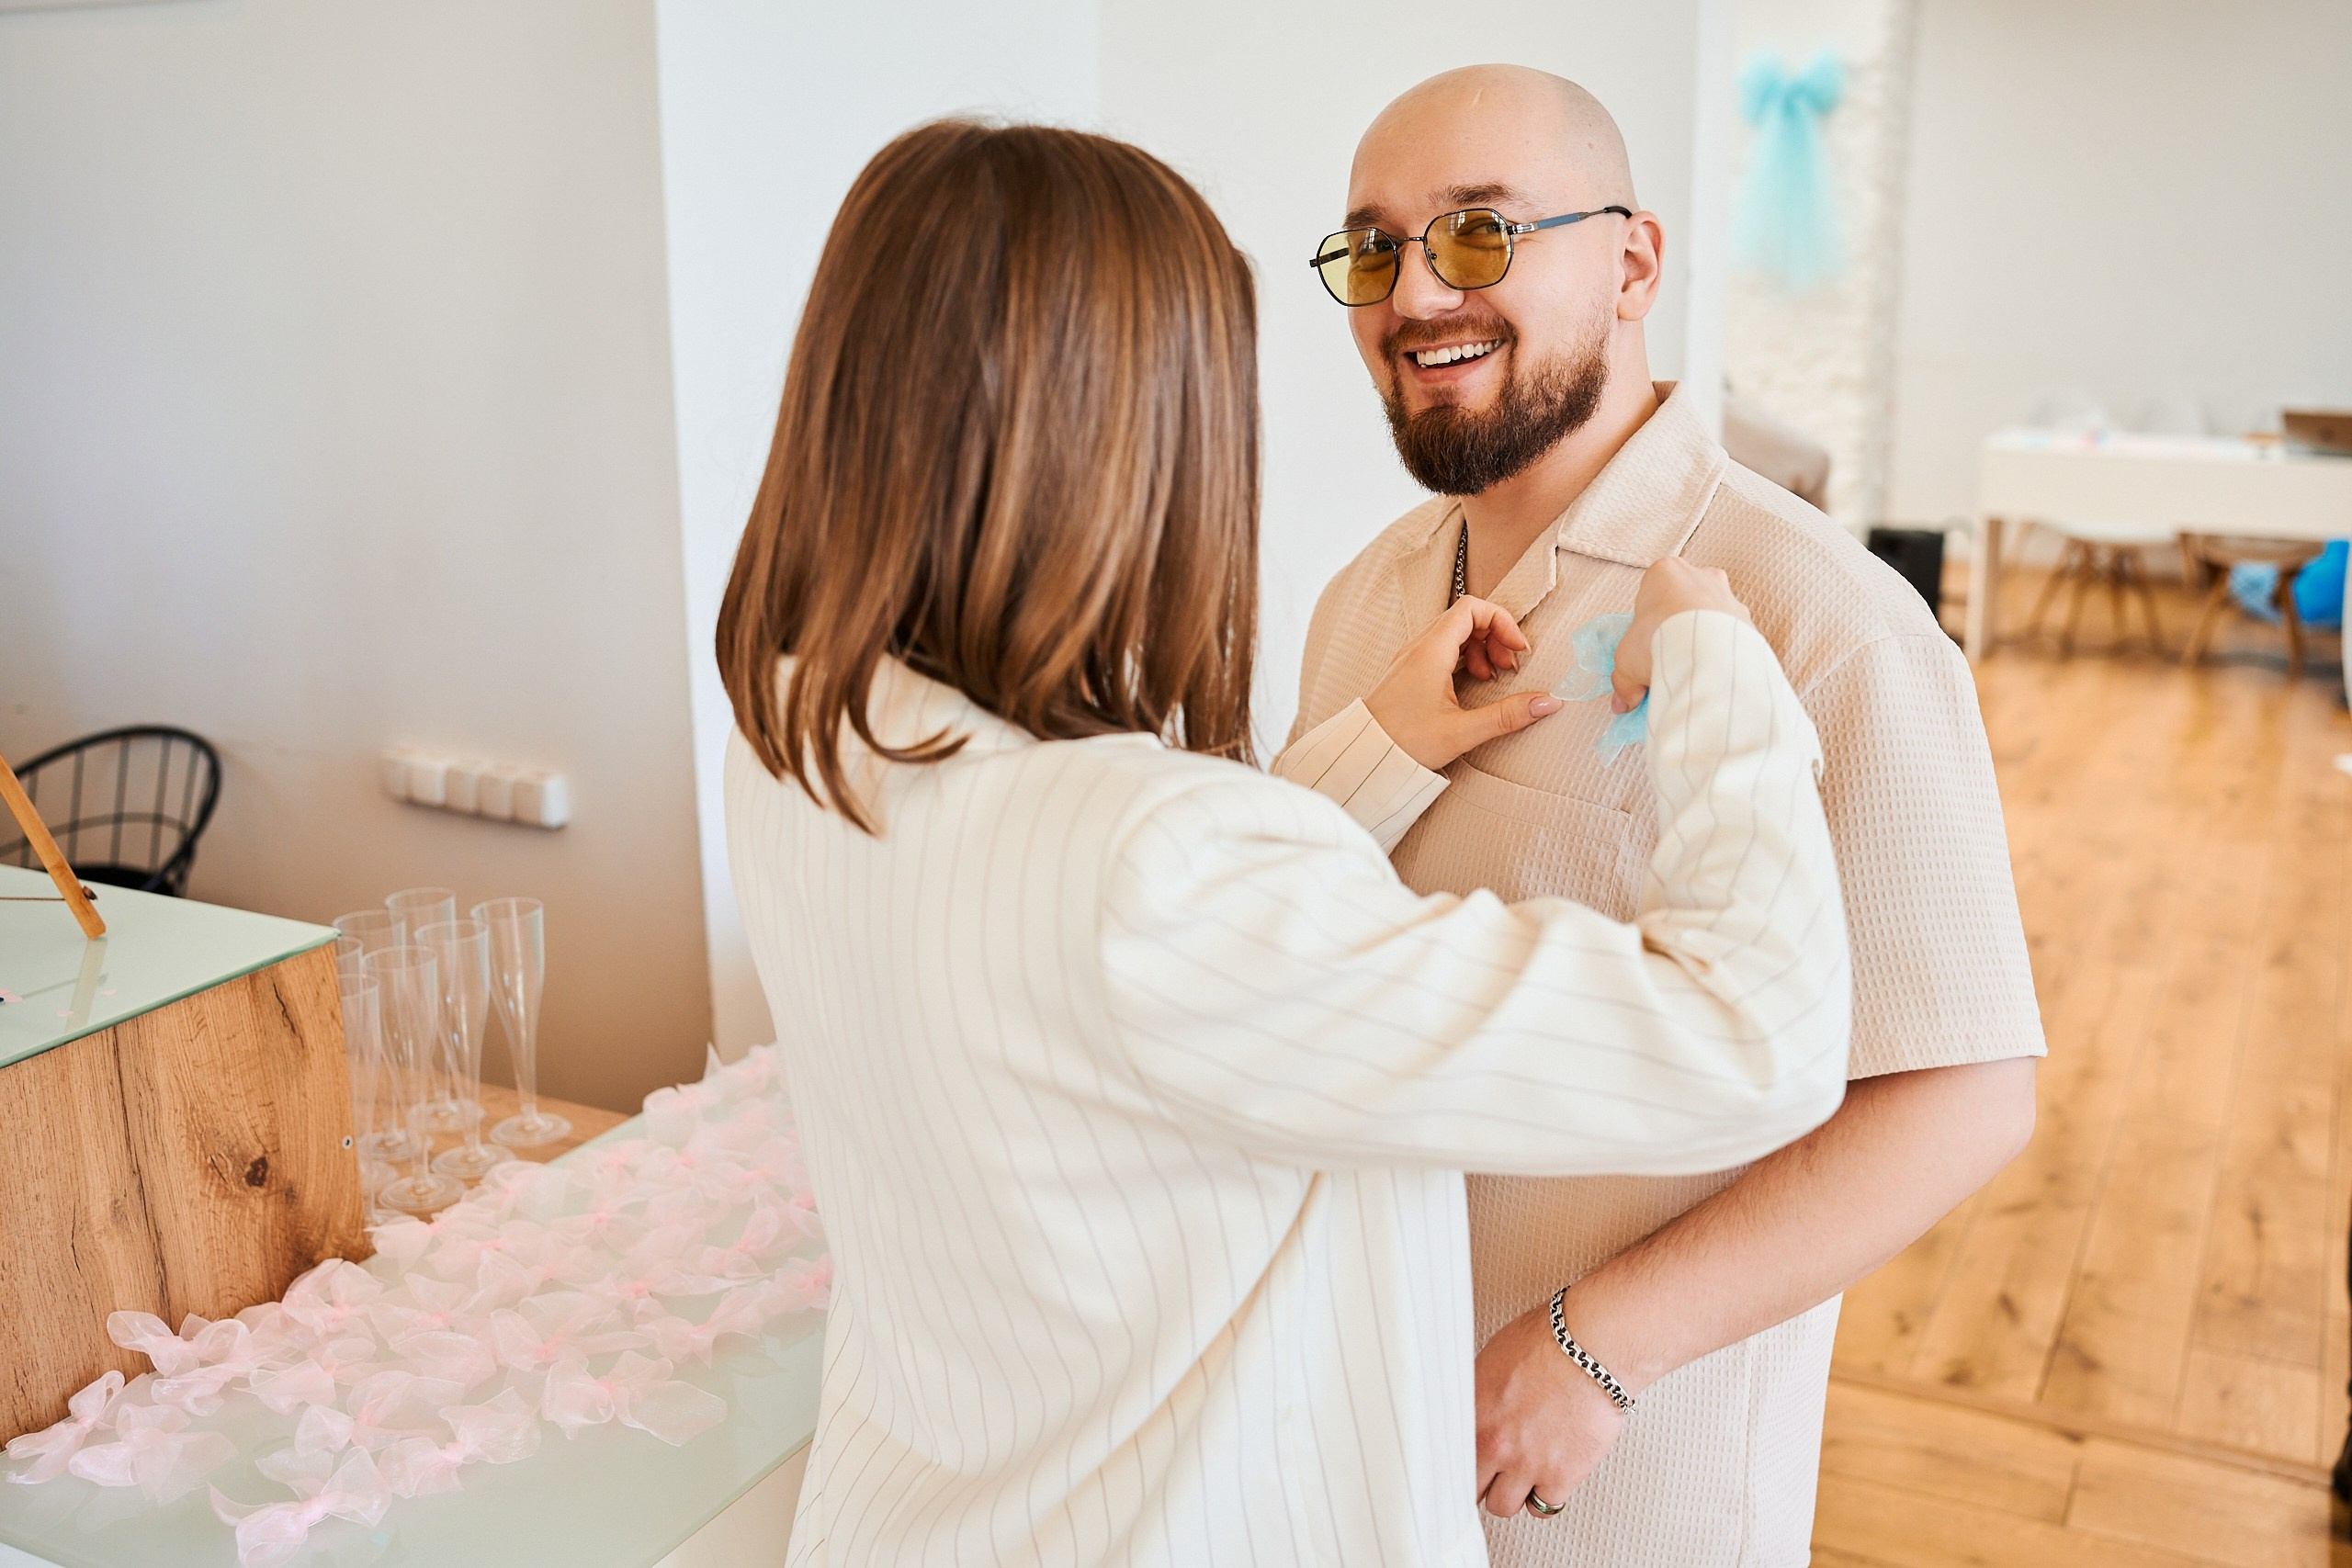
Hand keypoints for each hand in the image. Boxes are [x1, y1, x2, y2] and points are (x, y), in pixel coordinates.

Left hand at [1364, 596, 1561, 771]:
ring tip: (1492, 676)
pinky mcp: (1408, 673)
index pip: (1472, 608)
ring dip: (1480, 647)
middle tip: (1508, 667)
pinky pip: (1441, 650)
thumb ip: (1508, 715)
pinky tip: (1472, 684)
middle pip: (1464, 618)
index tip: (1518, 650)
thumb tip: (1549, 703)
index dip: (1501, 622)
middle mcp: (1419, 647)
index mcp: (1431, 650)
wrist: (1360, 757)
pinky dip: (1463, 658)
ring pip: (1453, 634)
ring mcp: (1411, 658)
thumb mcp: (1462, 731)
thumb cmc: (1404, 742)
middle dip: (1494, 636)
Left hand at [1475, 1303, 1629, 1519]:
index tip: (1464, 1466)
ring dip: (1510, 1492)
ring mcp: (1526, 1463)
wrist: (1591, 1348)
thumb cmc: (1549, 1342)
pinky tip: (1548, 1480)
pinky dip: (1545, 1497)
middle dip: (1480, 1481)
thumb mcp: (1493, 1360)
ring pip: (1503, 1505)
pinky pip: (1544, 1507)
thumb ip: (1479, 1396)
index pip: (1448, 1458)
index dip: (1458, 1462)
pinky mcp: (1560, 1476)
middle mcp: (1495, 1442)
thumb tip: (1474, 1409)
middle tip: (1490, 1474)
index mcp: (1473, 1413)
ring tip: (1520, 1477)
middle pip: (1470, 1488)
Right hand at [1611, 558, 1752, 714]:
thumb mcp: (1626, 661)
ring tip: (1692, 669)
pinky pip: (1732, 636)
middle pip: (1685, 602)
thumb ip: (1625, 680)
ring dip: (1703, 639)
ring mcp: (1729, 595)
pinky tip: (1713, 673)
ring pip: (1712, 617)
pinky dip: (1723, 652)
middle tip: (1667, 657)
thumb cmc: (1657, 640)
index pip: (1652, 594)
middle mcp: (1701, 575)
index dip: (1646, 624)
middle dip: (1678, 626)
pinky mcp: (1749, 620)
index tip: (1645, 647)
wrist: (1707, 652)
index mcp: (1665, 572)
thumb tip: (1624, 702)